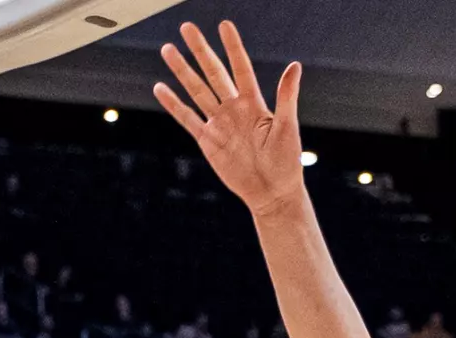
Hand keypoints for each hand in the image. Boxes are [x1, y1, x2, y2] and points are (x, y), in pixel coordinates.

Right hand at [153, 21, 305, 218]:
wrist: (272, 193)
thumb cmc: (286, 162)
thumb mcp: (287, 127)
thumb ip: (286, 96)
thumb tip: (295, 65)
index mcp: (254, 104)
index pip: (241, 69)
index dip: (233, 48)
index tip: (224, 25)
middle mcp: (234, 110)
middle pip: (214, 74)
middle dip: (201, 51)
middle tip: (187, 27)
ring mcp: (219, 124)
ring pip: (197, 92)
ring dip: (182, 72)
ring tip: (168, 49)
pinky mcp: (208, 141)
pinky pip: (188, 119)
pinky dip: (174, 105)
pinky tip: (160, 88)